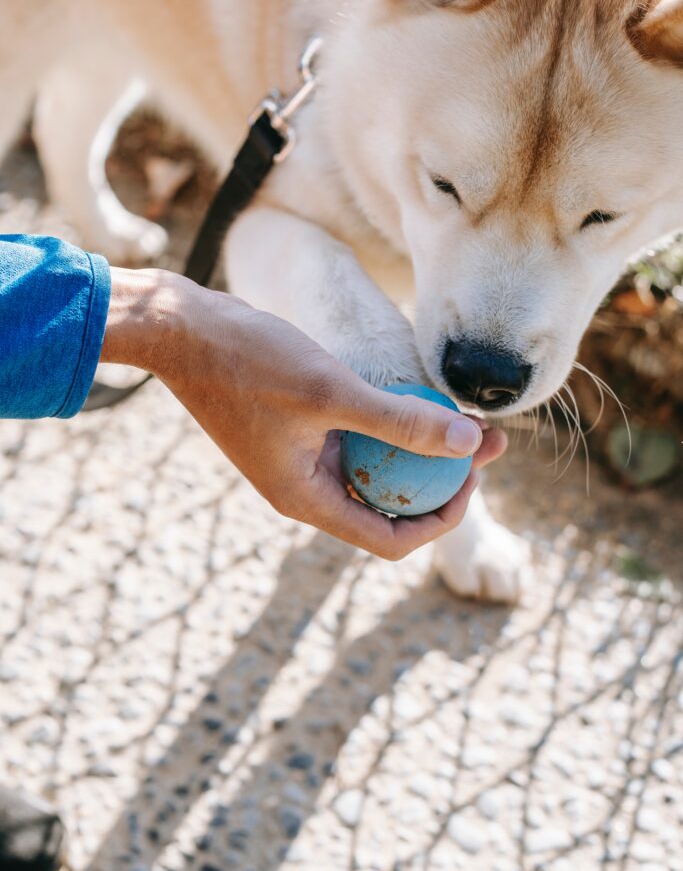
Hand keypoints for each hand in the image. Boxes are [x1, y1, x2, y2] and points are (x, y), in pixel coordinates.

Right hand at [101, 268, 507, 558]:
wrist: (180, 330)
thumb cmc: (247, 361)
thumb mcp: (330, 390)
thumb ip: (401, 421)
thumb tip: (473, 444)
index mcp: (307, 499)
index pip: (390, 540)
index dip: (442, 518)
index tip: (472, 476)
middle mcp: (304, 489)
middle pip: (389, 504)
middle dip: (443, 479)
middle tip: (489, 440)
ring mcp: (299, 459)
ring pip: (376, 470)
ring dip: (420, 450)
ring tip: (465, 417)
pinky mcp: (298, 429)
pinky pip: (356, 442)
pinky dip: (389, 428)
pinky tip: (416, 397)